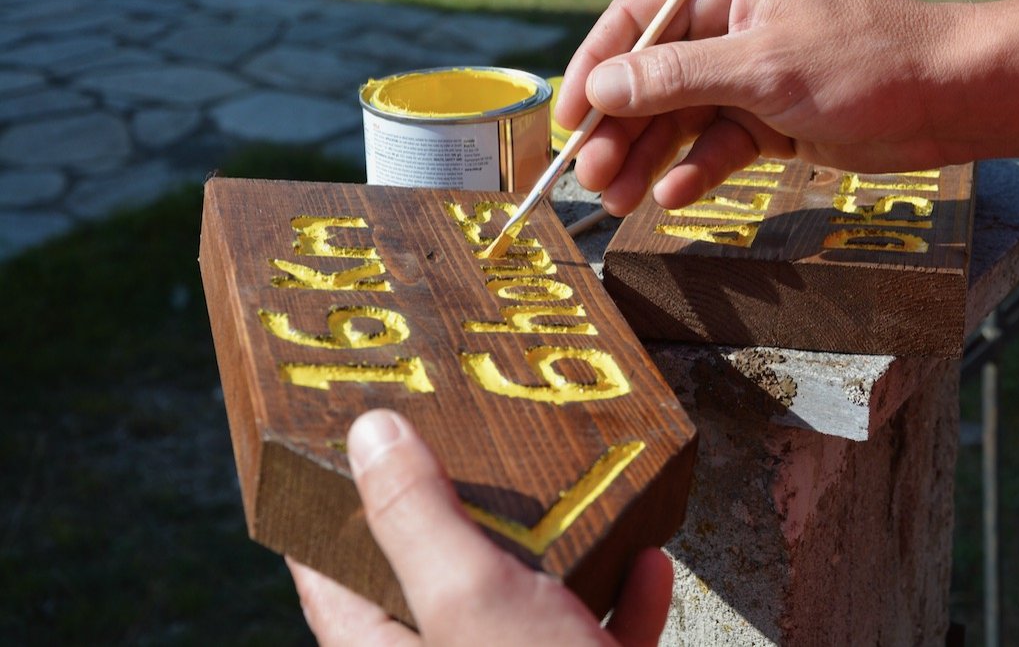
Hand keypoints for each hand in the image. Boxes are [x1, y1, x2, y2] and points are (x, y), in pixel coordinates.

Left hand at [287, 409, 673, 646]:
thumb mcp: (473, 601)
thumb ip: (418, 519)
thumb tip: (369, 435)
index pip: (331, 581)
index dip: (327, 512)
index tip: (340, 447)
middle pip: (434, 586)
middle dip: (459, 520)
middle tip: (470, 452)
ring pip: (523, 612)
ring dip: (557, 556)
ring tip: (572, 500)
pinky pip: (594, 641)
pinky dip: (620, 602)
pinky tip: (647, 566)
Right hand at [556, 0, 975, 215]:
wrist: (948, 99)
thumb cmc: (863, 63)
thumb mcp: (762, 68)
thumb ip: (677, 78)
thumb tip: (601, 84)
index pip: (635, 22)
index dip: (595, 68)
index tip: (568, 120)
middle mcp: (729, 29)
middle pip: (650, 79)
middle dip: (617, 129)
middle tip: (588, 178)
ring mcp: (748, 77)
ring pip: (678, 119)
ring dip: (645, 159)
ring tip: (613, 202)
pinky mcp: (769, 120)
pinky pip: (715, 145)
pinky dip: (694, 169)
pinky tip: (670, 196)